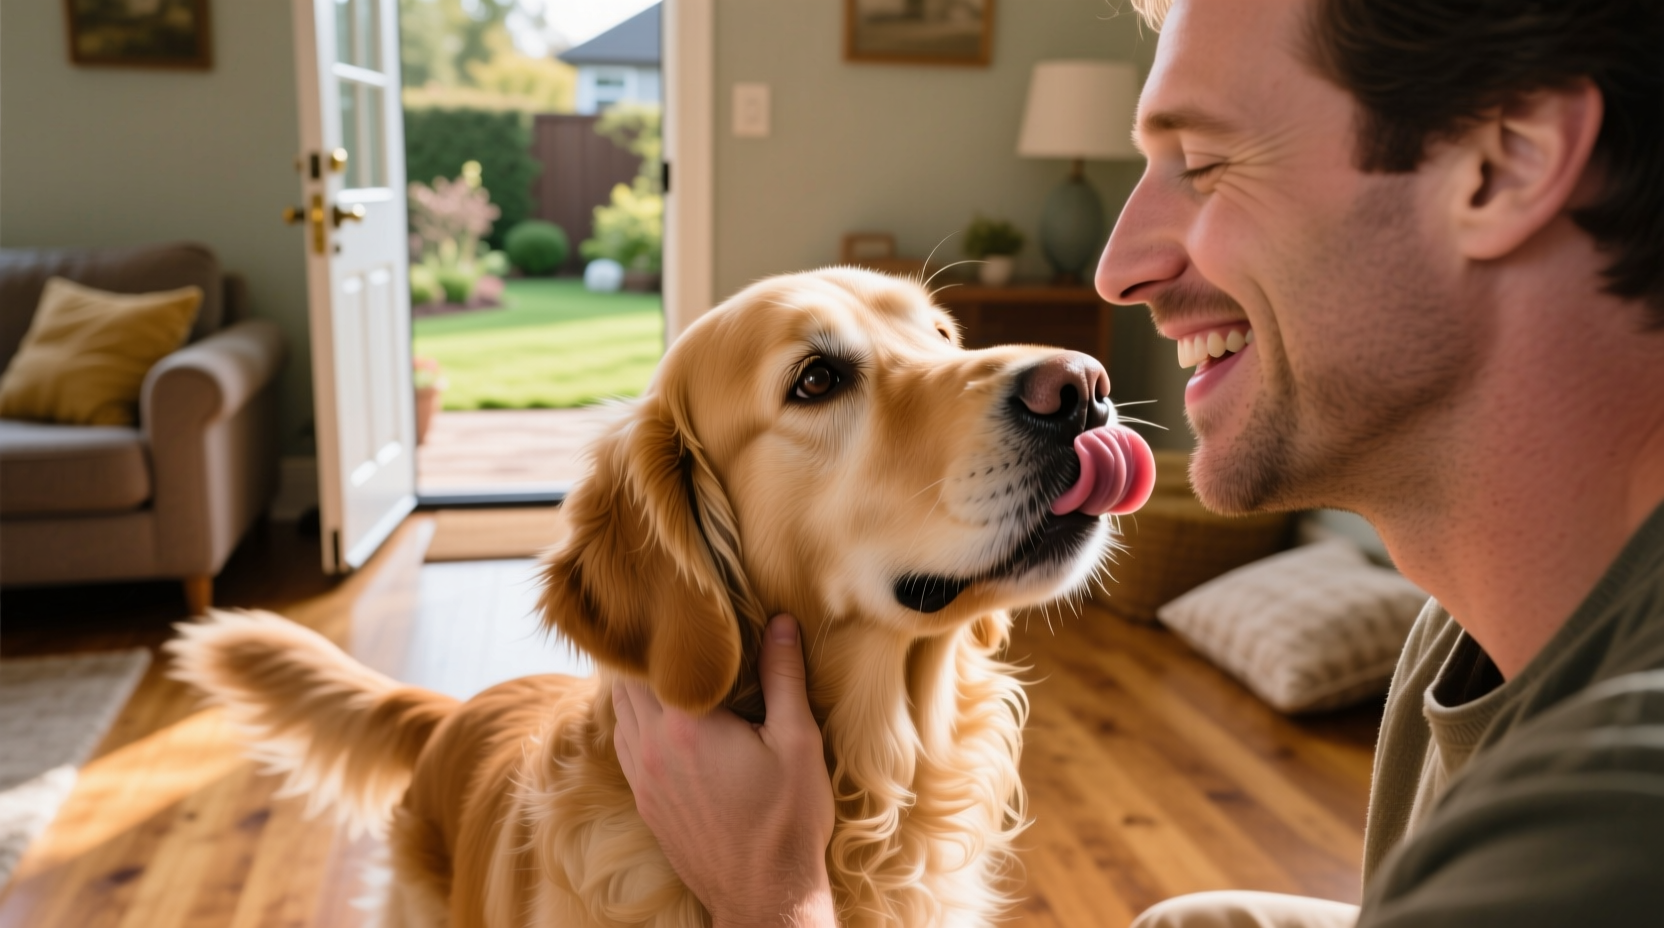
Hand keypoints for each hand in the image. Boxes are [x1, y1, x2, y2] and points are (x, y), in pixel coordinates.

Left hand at [613, 614, 836, 927]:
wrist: (764, 897)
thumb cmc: (788, 822)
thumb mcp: (797, 742)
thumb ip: (784, 678)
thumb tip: (780, 623)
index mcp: (687, 726)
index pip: (652, 660)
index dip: (659, 631)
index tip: (673, 608)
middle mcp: (652, 749)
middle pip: (625, 683)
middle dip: (643, 655)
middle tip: (667, 630)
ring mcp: (643, 778)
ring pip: (620, 714)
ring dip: (635, 688)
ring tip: (662, 667)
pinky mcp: (644, 802)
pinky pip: (625, 745)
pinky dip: (635, 721)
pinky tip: (661, 716)